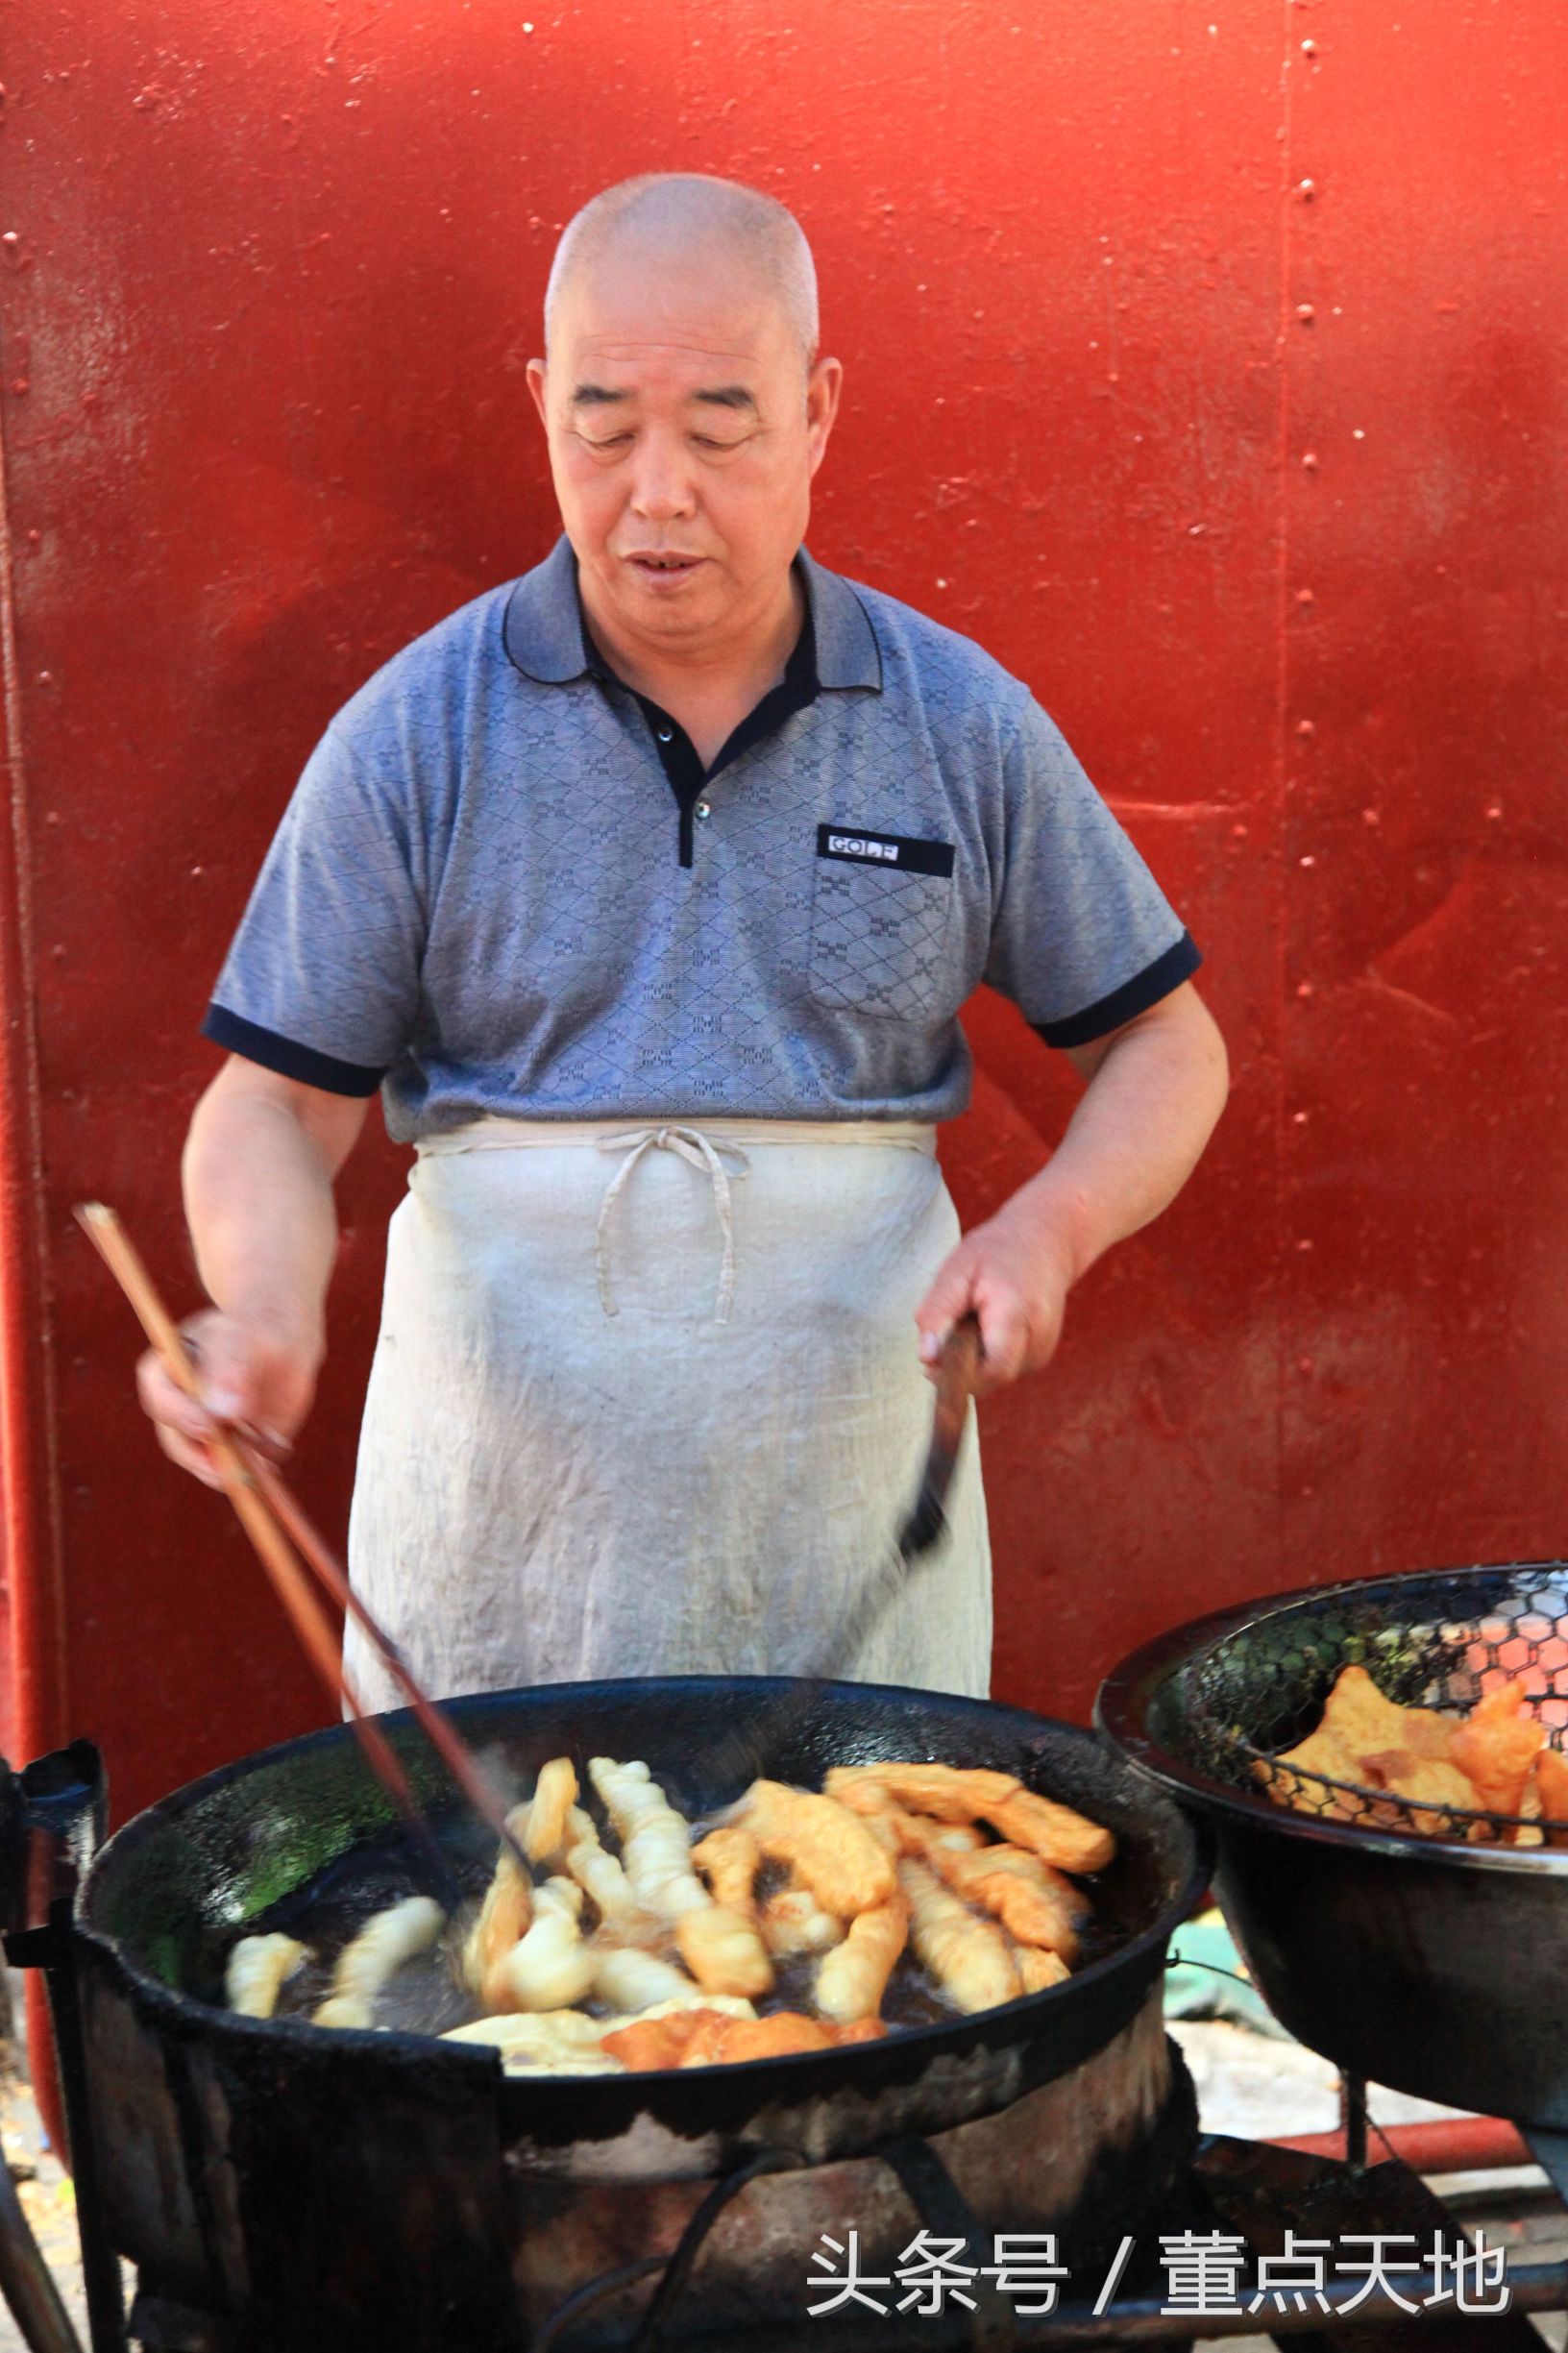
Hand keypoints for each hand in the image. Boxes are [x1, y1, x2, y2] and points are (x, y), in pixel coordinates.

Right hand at [136, 1308, 321, 1488]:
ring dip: (232, 1470)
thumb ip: (233, 1368)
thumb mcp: (247, 1338)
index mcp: (167, 1370)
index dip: (180, 1415)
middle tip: (234, 1467)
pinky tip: (273, 1464)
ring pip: (205, 1462)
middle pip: (177, 1441)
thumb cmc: (258, 1330)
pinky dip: (253, 1473)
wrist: (284, 1342)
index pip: (159, 1396)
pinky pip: (236, 1470)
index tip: (210, 1425)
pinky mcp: (229, 1449)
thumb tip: (222, 1412)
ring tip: (262, 1464)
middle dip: (204, 1457)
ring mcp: (202, 1432)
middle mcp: (178, 1407)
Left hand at [914, 1209, 1077, 1396]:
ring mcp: (1044, 1349)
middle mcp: (1039, 1338)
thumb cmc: (998, 1250)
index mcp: (1017, 1314)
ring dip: (974, 1359)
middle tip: (951, 1328)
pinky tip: (987, 1325)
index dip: (959, 1375)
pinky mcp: (1041, 1354)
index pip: (992, 1371)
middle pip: (991, 1379)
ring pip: (995, 1377)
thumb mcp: (957, 1270)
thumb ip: (938, 1313)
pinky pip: (1004, 1369)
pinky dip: (987, 1354)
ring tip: (974, 1319)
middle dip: (961, 1367)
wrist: (1045, 1240)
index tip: (935, 1358)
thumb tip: (926, 1357)